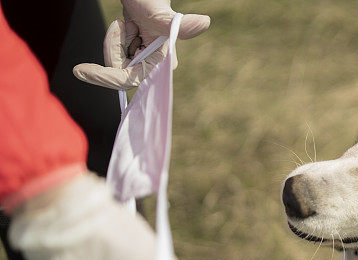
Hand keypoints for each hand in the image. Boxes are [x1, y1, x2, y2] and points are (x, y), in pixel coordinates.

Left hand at [73, 0, 209, 89]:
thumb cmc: (152, 0)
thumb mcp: (160, 13)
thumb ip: (179, 25)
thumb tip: (204, 23)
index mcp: (162, 63)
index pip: (128, 80)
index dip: (106, 78)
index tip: (80, 70)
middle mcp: (154, 66)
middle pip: (119, 72)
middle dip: (112, 48)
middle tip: (120, 23)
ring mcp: (144, 61)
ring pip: (115, 64)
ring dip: (115, 40)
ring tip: (128, 21)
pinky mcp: (136, 55)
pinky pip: (116, 56)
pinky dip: (115, 39)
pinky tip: (128, 25)